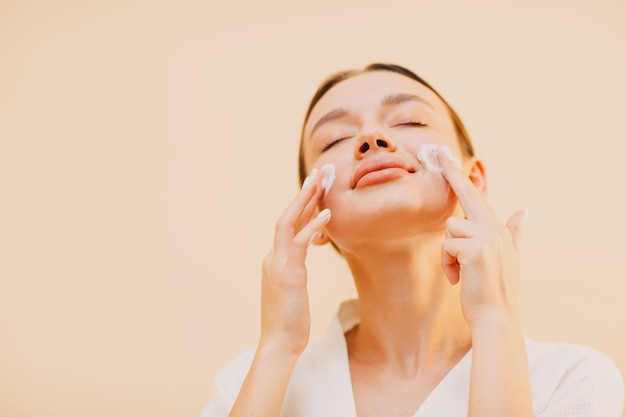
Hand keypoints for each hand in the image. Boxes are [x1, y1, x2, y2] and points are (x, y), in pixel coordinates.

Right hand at [259, 168, 330, 356]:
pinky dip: (313, 227)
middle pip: (285, 217)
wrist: (279, 343)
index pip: (287, 227)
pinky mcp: (288, 274)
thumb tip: (308, 256)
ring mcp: (277, 264)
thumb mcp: (293, 290)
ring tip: (319, 183)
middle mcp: (272, 258)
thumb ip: (296, 269)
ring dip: (304, 201)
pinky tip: (327, 214)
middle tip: (317, 175)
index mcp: (273, 261)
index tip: (315, 192)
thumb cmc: (290, 321)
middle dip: (302, 195)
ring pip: (288, 223)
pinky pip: (300, 243)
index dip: (302, 208)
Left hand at [438, 151, 526, 325]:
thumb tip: (523, 210)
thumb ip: (514, 233)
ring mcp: (486, 238)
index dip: (462, 177)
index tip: (449, 157)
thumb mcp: (509, 258)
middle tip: (438, 151)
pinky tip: (458, 279)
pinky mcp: (474, 250)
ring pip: (449, 229)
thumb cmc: (497, 290)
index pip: (477, 198)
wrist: (497, 318)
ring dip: (448, 253)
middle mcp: (494, 229)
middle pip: (468, 196)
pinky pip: (447, 247)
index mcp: (498, 229)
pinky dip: (447, 265)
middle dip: (452, 173)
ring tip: (460, 272)